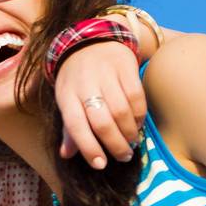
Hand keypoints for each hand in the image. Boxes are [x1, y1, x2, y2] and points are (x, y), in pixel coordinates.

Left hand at [53, 40, 147, 168]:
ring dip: (129, 132)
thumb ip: (69, 128)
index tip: (100, 164)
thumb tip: (67, 154)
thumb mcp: (66, 99)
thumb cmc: (76, 79)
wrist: (90, 41)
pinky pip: (136, 96)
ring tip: (131, 143)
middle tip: (122, 157)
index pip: (75, 125)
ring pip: (121, 111)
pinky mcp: (125, 66)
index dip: (87, 147)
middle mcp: (85, 84)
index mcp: (66, 95)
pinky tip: (138, 125)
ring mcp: (106, 74)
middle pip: (101, 121)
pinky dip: (139, 115)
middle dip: (114, 144)